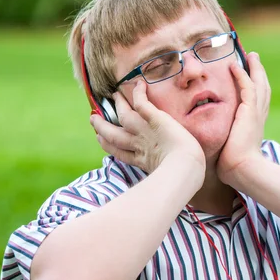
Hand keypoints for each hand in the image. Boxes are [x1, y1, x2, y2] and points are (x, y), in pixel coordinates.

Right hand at [91, 80, 205, 179]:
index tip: (100, 139)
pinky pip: (142, 103)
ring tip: (114, 96)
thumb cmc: (182, 177)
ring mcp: (145, 131)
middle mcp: (139, 145)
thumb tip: (164, 195)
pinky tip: (138, 84)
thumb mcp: (166, 181)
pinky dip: (138, 93)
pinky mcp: (155, 119)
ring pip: (125, 116)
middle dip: (102, 127)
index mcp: (142, 161)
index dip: (108, 146)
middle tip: (93, 119)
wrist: (186, 167)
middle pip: (114, 136)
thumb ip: (161, 180)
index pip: (120, 152)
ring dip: (118, 105)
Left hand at [217, 52, 269, 185]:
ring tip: (250, 55)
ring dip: (255, 68)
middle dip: (259, 73)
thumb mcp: (229, 151)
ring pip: (259, 84)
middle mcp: (258, 117)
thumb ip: (223, 144)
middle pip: (263, 88)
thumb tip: (212, 150)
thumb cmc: (234, 167)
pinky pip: (248, 87)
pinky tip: (235, 65)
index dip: (255, 87)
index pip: (256, 101)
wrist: (243, 170)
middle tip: (254, 59)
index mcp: (254, 125)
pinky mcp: (250, 112)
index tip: (250, 77)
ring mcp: (256, 113)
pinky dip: (242, 75)